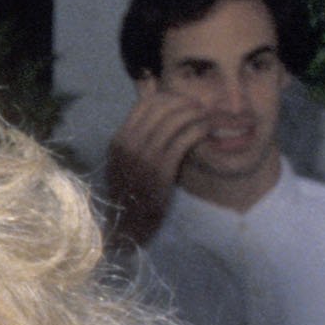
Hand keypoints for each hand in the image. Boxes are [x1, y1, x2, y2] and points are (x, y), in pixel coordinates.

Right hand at [100, 83, 207, 245]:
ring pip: (174, 121)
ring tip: (205, 118)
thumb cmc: (131, 194)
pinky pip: (183, 140)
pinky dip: (198, 130)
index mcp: (118, 141)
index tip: (182, 103)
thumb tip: (159, 118)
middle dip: (184, 103)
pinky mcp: (161, 170)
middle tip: (199, 108)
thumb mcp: (124, 164)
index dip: (167, 98)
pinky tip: (206, 131)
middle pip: (160, 108)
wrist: (128, 226)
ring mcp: (143, 157)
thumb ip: (136, 141)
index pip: (144, 104)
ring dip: (194, 115)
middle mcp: (128, 145)